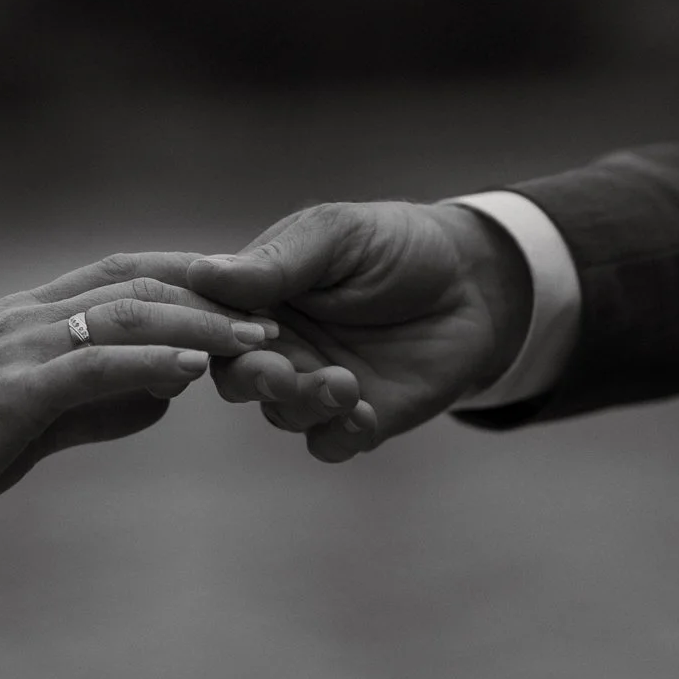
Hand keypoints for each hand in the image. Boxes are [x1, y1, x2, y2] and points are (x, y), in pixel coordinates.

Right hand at [0, 254, 276, 538]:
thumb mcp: (32, 428)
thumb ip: (97, 408)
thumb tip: (163, 398)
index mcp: (26, 319)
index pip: (120, 274)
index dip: (186, 275)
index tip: (245, 289)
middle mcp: (24, 318)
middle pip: (134, 283)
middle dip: (210, 293)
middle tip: (274, 312)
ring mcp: (16, 348)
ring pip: (124, 315)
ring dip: (197, 323)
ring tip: (256, 339)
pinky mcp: (12, 391)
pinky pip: (94, 366)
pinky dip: (149, 361)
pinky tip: (194, 369)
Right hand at [187, 202, 532, 461]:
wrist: (474, 282)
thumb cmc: (397, 244)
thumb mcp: (336, 235)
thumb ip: (277, 262)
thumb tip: (204, 273)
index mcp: (260, 298)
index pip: (214, 324)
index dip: (216, 335)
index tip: (240, 334)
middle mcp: (281, 346)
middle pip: (237, 379)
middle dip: (255, 380)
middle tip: (281, 374)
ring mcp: (316, 385)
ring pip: (283, 414)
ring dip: (305, 405)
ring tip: (344, 384)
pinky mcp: (357, 418)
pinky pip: (329, 442)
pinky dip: (339, 434)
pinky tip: (363, 413)